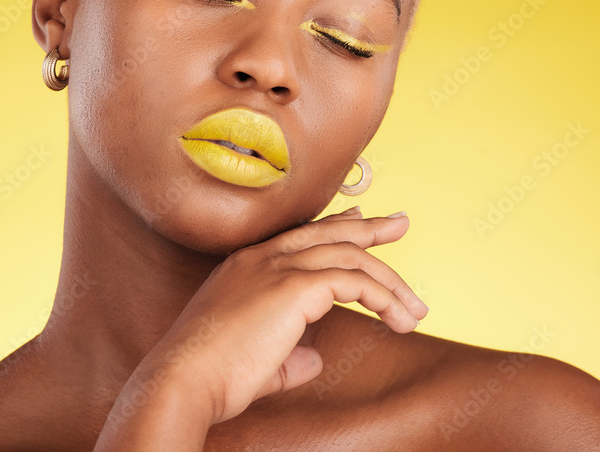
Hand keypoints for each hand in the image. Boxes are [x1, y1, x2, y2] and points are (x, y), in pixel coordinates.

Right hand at [133, 207, 427, 427]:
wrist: (184, 378)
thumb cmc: (210, 376)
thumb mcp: (255, 358)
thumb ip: (289, 353)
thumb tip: (315, 357)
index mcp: (245, 265)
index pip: (299, 236)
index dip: (335, 226)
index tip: (362, 221)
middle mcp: (261, 257)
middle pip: (329, 232)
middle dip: (370, 229)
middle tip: (399, 224)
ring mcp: (277, 267)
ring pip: (349, 256)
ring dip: (389, 280)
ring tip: (415, 306)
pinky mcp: (294, 286)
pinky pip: (354, 283)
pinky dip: (382, 298)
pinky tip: (396, 319)